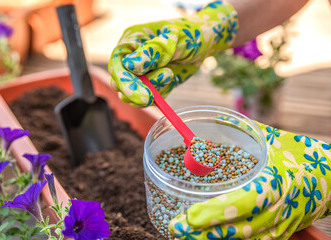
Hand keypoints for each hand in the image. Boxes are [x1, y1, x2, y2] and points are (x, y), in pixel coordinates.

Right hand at [108, 1, 237, 105]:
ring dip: (151, 92)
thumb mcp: (173, 39)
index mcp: (131, 42)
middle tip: (157, 91)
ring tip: (170, 75)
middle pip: (120, 84)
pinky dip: (160, 95)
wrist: (203, 43)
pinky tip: (172, 80)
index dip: (125, 81)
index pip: (117, 65)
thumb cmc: (189, 34)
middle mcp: (130, 59)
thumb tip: (129, 65)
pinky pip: (149, 99)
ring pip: (132, 95)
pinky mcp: (151, 85)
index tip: (143, 94)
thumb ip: (152, 51)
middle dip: (137, 92)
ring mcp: (140, 74)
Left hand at [169, 122, 330, 238]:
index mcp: (277, 181)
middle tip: (175, 229)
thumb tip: (209, 123)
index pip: (244, 202)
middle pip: (238, 231)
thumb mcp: (271, 140)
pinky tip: (207, 238)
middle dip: (204, 234)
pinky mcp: (279, 234)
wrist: (329, 179)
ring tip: (184, 236)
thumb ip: (240, 133)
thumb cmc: (298, 155)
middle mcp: (278, 209)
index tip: (190, 217)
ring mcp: (279, 226)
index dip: (216, 213)